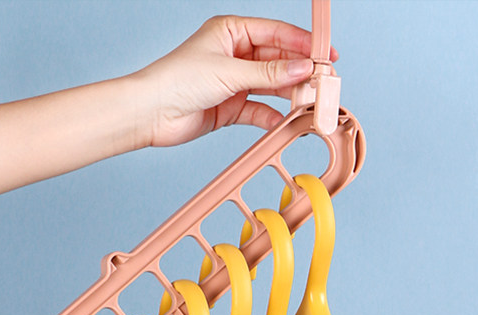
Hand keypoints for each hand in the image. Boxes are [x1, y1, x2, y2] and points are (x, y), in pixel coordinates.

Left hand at [135, 15, 337, 147]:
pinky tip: (284, 120)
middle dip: (299, 70)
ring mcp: (232, 82)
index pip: (276, 32)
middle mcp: (234, 54)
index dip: (302, 43)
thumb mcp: (230, 71)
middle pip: (276, 60)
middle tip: (321, 82)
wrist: (151, 112)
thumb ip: (269, 72)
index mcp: (232, 31)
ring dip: (288, 93)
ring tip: (308, 101)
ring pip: (269, 85)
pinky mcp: (228, 108)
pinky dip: (270, 115)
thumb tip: (302, 68)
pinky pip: (257, 110)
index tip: (325, 54)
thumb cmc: (178, 79)